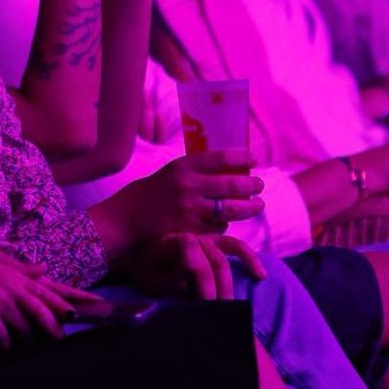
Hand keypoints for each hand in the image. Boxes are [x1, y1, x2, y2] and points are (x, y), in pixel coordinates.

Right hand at [0, 250, 101, 347]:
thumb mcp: (1, 268)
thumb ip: (24, 271)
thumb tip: (45, 268)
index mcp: (19, 278)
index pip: (51, 289)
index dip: (73, 297)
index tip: (94, 304)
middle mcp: (13, 288)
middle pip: (41, 310)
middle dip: (53, 327)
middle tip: (59, 339)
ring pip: (22, 325)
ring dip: (26, 339)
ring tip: (28, 347)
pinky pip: (0, 332)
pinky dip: (4, 342)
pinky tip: (3, 347)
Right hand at [121, 149, 265, 235]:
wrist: (128, 217)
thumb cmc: (153, 192)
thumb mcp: (172, 171)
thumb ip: (197, 170)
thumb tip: (232, 168)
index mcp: (183, 167)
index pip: (221, 158)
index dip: (242, 157)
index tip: (254, 158)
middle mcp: (188, 186)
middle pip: (232, 184)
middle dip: (253, 185)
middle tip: (260, 185)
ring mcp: (191, 210)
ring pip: (232, 209)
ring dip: (250, 207)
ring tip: (258, 204)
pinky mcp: (192, 230)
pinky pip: (218, 226)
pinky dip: (226, 223)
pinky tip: (228, 220)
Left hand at [126, 232, 263, 300]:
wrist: (137, 251)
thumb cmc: (142, 267)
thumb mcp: (146, 277)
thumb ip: (165, 281)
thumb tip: (187, 283)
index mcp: (176, 241)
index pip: (198, 266)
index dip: (204, 290)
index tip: (207, 309)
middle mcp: (194, 234)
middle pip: (217, 262)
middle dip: (221, 291)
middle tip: (222, 314)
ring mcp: (206, 236)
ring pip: (232, 250)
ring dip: (240, 276)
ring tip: (240, 303)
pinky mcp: (214, 241)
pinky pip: (236, 245)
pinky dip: (250, 258)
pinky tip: (260, 276)